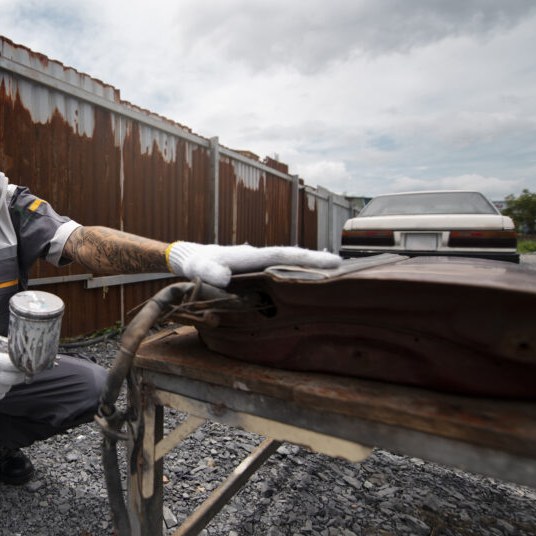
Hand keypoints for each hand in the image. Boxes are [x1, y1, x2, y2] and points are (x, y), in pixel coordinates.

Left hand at [168, 241, 340, 286]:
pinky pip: (280, 269)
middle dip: (317, 262)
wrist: (191, 256)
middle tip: (344, 267)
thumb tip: (225, 278)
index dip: (308, 259)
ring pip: (288, 263)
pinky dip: (295, 271)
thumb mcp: (199, 268)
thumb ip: (210, 272)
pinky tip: (305, 279)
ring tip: (334, 273)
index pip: (285, 256)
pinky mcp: (256, 268)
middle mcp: (259, 256)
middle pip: (293, 257)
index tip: (333, 263)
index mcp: (252, 256)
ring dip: (308, 266)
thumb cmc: (196, 263)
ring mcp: (259, 261)